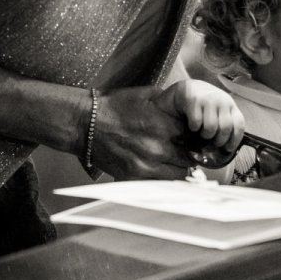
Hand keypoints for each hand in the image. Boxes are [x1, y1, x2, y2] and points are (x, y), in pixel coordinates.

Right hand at [90, 83, 240, 179]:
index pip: (195, 140)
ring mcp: (145, 165)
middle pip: (188, 160)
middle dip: (187, 156)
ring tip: (170, 161)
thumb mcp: (148, 95)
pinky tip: (157, 169)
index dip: (196, 140)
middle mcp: (157, 148)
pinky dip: (160, 179)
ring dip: (176, 169)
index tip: (193, 140)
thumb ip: (172, 104)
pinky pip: (157, 184)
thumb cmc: (115, 105)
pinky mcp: (132, 177)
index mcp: (164, 126)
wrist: (84, 122)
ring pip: (176, 175)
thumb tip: (191, 108)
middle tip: (183, 152)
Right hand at [167, 79, 244, 166]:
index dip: (235, 139)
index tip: (228, 148)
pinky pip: (196, 122)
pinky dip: (193, 128)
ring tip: (202, 132)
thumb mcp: (218, 112)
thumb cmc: (205, 104)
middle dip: (219, 140)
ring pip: (211, 127)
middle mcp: (222, 101)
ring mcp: (209, 99)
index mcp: (231, 105)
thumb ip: (223, 124)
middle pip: (226, 128)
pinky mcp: (194, 100)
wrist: (188, 87)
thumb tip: (226, 148)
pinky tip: (192, 125)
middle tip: (213, 142)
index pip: (239, 124)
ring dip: (205, 135)